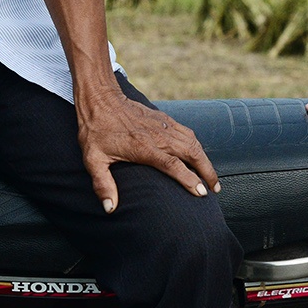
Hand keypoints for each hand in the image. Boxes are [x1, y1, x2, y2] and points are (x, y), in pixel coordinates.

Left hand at [77, 92, 219, 213]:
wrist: (100, 99)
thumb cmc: (95, 130)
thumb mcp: (93, 159)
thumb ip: (102, 184)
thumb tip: (109, 208)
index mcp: (144, 147)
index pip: (174, 165)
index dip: (190, 179)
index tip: (202, 192)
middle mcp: (158, 136)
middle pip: (191, 153)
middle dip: (207, 171)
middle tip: (215, 189)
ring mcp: (162, 125)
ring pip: (192, 142)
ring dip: (204, 158)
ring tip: (211, 176)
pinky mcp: (163, 118)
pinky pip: (186, 132)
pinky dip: (196, 144)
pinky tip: (199, 153)